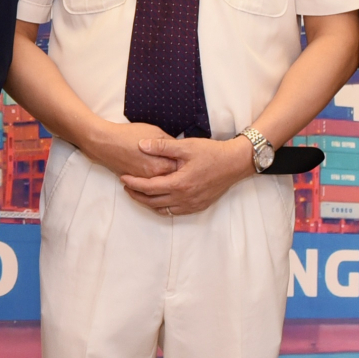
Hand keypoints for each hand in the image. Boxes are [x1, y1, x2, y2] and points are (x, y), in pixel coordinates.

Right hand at [78, 119, 178, 179]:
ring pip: (161, 185)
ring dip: (168, 180)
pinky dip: (156, 182)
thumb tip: (180, 149)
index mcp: (161, 165)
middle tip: (186, 168)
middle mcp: (153, 177)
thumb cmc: (129, 134)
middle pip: (173, 179)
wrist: (105, 143)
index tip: (190, 160)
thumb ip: (169, 143)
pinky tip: (161, 176)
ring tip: (175, 173)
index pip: (182, 170)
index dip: (187, 165)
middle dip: (180, 174)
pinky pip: (150, 186)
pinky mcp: (135, 181)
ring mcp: (144, 181)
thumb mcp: (154, 132)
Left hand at [119, 135, 256, 216]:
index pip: (149, 188)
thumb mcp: (186, 146)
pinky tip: (158, 199)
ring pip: (163, 209)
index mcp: (179, 183)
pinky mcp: (198, 206)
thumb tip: (141, 144)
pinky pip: (175, 212)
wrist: (235, 163)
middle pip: (152, 202)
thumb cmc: (211, 153)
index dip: (134, 183)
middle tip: (126, 186)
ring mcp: (192, 204)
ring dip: (148, 203)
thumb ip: (162, 146)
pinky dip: (163, 207)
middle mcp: (184, 198)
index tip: (123, 178)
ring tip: (139, 193)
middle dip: (136, 195)